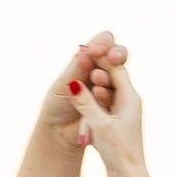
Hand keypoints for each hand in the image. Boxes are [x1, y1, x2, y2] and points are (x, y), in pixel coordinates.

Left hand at [42, 32, 126, 149]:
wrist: (59, 133)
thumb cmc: (57, 106)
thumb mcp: (64, 85)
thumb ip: (76, 69)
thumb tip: (85, 50)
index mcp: (87, 60)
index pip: (103, 42)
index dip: (103, 43)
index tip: (95, 51)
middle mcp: (101, 70)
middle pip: (118, 54)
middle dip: (117, 54)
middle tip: (113, 58)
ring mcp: (110, 87)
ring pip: (119, 76)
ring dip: (108, 77)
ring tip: (96, 83)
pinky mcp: (115, 104)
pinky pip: (118, 96)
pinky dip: (108, 94)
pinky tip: (98, 96)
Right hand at [77, 64, 147, 176]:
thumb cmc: (119, 152)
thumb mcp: (99, 125)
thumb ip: (85, 103)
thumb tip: (73, 81)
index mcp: (130, 98)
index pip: (115, 69)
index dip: (100, 59)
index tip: (83, 50)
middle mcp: (128, 103)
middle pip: (110, 78)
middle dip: (94, 71)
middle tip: (78, 61)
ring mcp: (122, 114)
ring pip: (104, 94)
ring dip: (91, 90)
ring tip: (77, 83)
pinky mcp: (115, 125)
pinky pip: (101, 107)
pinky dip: (91, 104)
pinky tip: (79, 102)